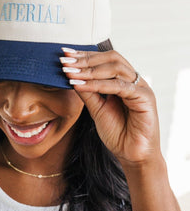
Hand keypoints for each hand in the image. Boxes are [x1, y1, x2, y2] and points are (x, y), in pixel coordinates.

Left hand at [61, 48, 160, 164]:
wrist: (133, 155)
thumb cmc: (118, 133)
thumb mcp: (97, 109)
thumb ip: (87, 93)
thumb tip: (70, 76)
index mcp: (124, 80)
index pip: (104, 60)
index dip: (84, 56)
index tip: (64, 54)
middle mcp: (134, 80)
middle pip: (111, 58)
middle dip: (85, 59)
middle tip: (65, 61)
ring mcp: (141, 87)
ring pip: (115, 69)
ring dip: (89, 70)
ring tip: (70, 72)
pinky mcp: (145, 98)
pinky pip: (119, 86)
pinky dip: (98, 84)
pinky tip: (81, 85)